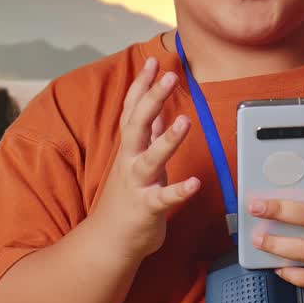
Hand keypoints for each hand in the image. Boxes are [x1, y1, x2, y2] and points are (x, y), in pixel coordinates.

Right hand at [89, 56, 199, 262]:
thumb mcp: (136, 160)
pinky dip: (178, 191)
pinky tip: (194, 183)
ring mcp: (137, 185)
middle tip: (169, 75)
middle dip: (152, 99)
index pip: (133, 110)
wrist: (109, 241)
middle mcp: (130, 162)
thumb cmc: (126, 198)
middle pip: (138, 125)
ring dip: (167, 140)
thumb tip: (158, 108)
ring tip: (184, 120)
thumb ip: (147, 135)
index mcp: (129, 149)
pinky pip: (163, 199)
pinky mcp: (147, 209)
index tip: (152, 61)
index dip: (141, 86)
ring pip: (150, 159)